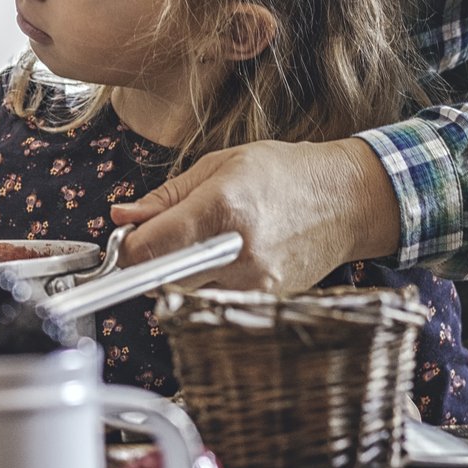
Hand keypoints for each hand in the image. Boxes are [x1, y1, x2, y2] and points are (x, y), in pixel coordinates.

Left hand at [109, 138, 403, 292]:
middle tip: (157, 240)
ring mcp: (254, 282)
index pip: (147, 250)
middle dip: (148, 262)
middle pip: (160, 279)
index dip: (125, 247)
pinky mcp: (265, 300)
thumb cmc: (284, 174)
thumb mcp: (218, 166)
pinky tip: (222, 261)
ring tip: (197, 246)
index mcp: (221, 209)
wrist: (346, 200)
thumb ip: (165, 197)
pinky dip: (207, 285)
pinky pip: (215, 300)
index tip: (126, 237)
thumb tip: (121, 217)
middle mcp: (237, 251)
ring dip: (176, 276)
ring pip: (186, 294)